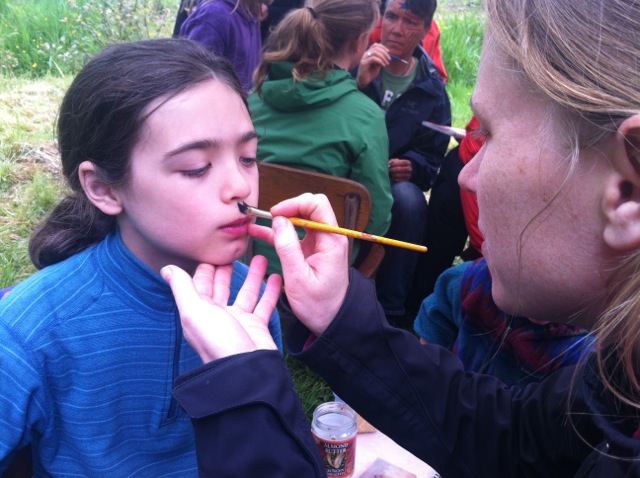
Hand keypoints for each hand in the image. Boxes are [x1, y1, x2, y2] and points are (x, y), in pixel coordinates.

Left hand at [161, 256, 281, 362]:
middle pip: (223, 287)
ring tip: (262, 258)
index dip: (206, 268)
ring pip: (246, 292)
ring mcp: (238, 321)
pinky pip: (264, 304)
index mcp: (200, 311)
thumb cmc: (218, 341)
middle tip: (236, 251)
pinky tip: (276, 278)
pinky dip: (270, 291)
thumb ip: (182, 288)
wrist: (246, 370)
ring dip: (253, 275)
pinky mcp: (256, 327)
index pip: (201, 284)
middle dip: (228, 269)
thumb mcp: (194, 311)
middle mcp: (218, 316)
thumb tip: (166, 269)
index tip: (214, 250)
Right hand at [249, 193, 348, 335]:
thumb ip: (287, 247)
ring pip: (299, 219)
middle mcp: (328, 237)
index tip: (276, 214)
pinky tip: (258, 231)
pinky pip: (294, 234)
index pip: (317, 204)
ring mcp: (319, 243)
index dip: (295, 203)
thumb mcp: (298, 278)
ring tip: (256, 221)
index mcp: (331, 241)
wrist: (331, 320)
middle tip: (268, 218)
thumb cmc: (319, 304)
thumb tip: (278, 220)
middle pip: (308, 207)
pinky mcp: (310, 250)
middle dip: (287, 208)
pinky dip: (277, 232)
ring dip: (280, 219)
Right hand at [356, 43, 389, 88]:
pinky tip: (383, 65)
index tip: (388, 52)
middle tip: (389, 59)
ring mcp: (364, 58)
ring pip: (375, 52)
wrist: (364, 81)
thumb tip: (387, 54)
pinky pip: (373, 58)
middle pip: (376, 48)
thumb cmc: (370, 73)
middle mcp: (365, 54)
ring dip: (383, 57)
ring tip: (386, 63)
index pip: (375, 45)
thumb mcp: (377, 65)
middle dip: (384, 53)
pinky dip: (380, 61)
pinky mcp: (363, 63)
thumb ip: (380, 59)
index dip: (382, 47)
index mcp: (368, 53)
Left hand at [388, 158, 412, 182]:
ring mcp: (408, 175)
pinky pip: (398, 179)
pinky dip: (394, 178)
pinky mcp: (406, 180)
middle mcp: (409, 169)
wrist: (404, 171)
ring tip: (390, 173)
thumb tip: (389, 163)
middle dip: (393, 169)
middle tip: (389, 169)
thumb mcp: (397, 161)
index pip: (402, 162)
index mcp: (408, 163)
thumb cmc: (398, 165)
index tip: (390, 164)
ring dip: (392, 174)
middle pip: (400, 169)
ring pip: (398, 175)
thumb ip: (392, 161)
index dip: (395, 163)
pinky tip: (392, 176)